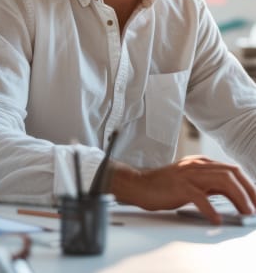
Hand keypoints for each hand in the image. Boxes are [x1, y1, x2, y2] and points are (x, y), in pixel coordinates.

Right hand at [109, 155, 255, 223]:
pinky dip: (212, 210)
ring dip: (238, 198)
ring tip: (245, 213)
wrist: (139, 184)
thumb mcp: (191, 181)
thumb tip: (234, 197)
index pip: (232, 170)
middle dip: (249, 191)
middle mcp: (196, 165)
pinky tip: (216, 220)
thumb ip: (210, 185)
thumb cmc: (163, 185)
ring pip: (222, 181)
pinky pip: (201, 197)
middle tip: (255, 209)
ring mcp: (187, 174)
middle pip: (231, 173)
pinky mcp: (179, 186)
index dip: (248, 185)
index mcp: (200, 163)